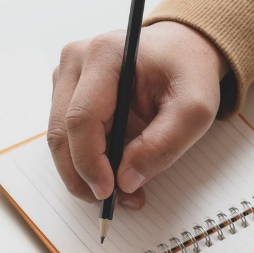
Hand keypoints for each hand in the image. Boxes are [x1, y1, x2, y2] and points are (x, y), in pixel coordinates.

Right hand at [49, 21, 227, 207]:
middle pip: (61, 132)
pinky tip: (112, 171)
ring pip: (60, 138)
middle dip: (82, 176)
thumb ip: (162, 145)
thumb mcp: (194, 110)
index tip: (109, 192)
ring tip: (120, 191)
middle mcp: (76, 60)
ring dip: (83, 173)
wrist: (182, 50)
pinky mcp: (66, 90)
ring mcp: (66, 74)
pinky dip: (85, 161)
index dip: (90, 162)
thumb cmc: (188, 72)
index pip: (81, 118)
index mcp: (105, 54)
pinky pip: (66, 135)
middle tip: (112, 202)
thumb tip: (125, 181)